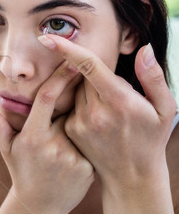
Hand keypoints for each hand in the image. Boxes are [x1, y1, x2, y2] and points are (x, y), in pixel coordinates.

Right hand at [0, 61, 93, 213]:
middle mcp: (53, 145)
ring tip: (72, 137)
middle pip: (67, 110)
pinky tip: (81, 151)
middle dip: (73, 103)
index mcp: (32, 136)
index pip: (47, 98)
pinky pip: (91, 144)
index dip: (60, 77)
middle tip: (76, 100)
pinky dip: (88, 142)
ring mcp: (72, 157)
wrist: (41, 206)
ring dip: (79, 124)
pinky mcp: (88, 167)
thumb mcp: (6, 147)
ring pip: (80, 126)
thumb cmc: (22, 170)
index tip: (71, 62)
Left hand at [38, 35, 177, 191]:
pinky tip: (98, 121)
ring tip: (109, 112)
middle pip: (83, 76)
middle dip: (95, 76)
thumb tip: (144, 49)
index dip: (68, 49)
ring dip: (88, 91)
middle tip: (115, 96)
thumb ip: (153, 77)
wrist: (131, 176)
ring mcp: (79, 122)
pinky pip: (71, 105)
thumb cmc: (151, 138)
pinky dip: (82, 105)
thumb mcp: (165, 109)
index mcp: (119, 102)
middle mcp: (95, 112)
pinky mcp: (70, 129)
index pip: (89, 67)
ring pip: (76, 90)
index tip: (48, 37)